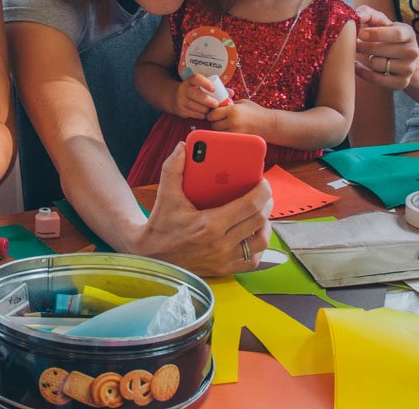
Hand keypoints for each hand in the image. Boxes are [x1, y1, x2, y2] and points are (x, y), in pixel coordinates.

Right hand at [134, 142, 271, 276]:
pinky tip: (252, 232)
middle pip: (258, 221)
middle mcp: (221, 244)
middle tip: (263, 192)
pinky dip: (257, 246)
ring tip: (260, 211)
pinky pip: (252, 259)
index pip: (249, 206)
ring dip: (265, 225)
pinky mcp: (224, 269)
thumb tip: (182, 147)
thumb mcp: (166, 196)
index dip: (262, 191)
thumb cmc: (161, 226)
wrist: (152, 258)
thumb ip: (173, 169)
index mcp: (210, 225)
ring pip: (260, 242)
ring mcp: (224, 260)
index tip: (263, 181)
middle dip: (266, 203)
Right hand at [173, 74, 220, 119]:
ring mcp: (181, 100)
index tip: (213, 89)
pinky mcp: (181, 110)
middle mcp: (183, 89)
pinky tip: (204, 113)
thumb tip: (231, 93)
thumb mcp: (199, 86)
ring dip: (206, 109)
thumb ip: (215, 88)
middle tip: (216, 104)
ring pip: (197, 107)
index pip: (196, 78)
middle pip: (197, 95)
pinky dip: (201, 115)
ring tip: (210, 109)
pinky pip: (194, 114)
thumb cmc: (193, 91)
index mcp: (189, 81)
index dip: (205, 83)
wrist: (173, 97)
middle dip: (208, 101)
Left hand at [206, 100, 269, 135]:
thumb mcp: (243, 102)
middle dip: (215, 122)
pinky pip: (226, 138)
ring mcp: (235, 132)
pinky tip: (230, 131)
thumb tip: (218, 104)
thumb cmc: (256, 112)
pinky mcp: (238, 139)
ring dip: (220, 130)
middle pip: (214, 125)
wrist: (269, 124)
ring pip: (219, 133)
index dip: (211, 114)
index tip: (213, 114)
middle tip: (219, 120)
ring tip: (226, 125)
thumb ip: (230, 104)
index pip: (213, 114)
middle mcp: (232, 122)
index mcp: (233, 110)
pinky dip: (226, 135)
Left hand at [353, 6, 418, 88]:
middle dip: (362, 46)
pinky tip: (356, 65)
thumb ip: (369, 14)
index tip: (360, 33)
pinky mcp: (402, 83)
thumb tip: (356, 14)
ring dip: (363, 59)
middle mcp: (412, 51)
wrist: (404, 59)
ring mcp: (408, 68)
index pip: (395, 34)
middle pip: (381, 50)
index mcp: (408, 34)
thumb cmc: (387, 36)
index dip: (377, 34)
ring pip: (377, 64)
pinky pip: (377, 79)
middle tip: (350, 44)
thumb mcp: (382, 23)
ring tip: (354, 53)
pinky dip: (363, 73)